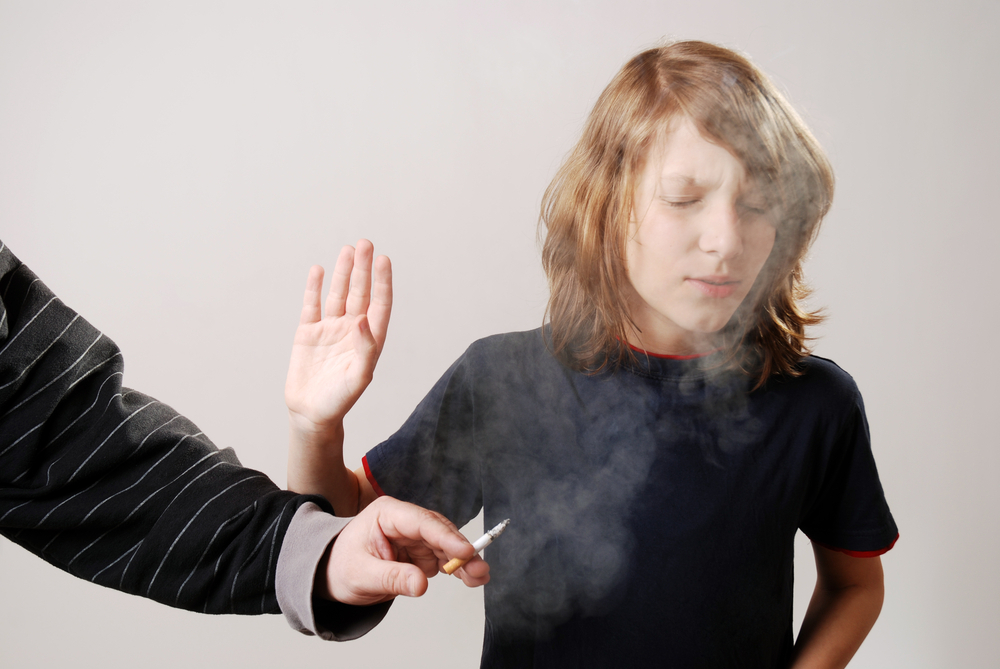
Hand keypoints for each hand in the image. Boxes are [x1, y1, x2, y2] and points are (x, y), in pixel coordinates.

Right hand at [285, 239, 391, 436]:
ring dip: (343, 272)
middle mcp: (351, 330)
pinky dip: (315, 287)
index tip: (383, 260)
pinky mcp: (308, 333)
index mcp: (369, 340)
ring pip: (338, 294)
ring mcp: (329, 330)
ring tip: (348, 249)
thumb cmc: (340, 401)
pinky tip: (319, 270)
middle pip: (360, 293)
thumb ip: (365, 349)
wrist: (311, 414)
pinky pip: (312, 305)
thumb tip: (363, 320)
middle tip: (365, 243)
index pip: (379, 304)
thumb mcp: (358, 377)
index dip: (382, 282)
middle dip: (363, 269)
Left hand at [318, 497, 490, 605]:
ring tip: (480, 576)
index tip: (465, 551)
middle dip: (461, 550)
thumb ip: (392, 578)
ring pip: (447, 546)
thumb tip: (422, 585)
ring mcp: (414, 537)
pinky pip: (444, 559)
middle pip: (440, 532)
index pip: (422, 522)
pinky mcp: (419, 552)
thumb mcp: (361, 575)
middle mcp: (405, 521)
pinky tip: (471, 577)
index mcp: (387, 514)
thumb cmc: (340, 567)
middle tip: (479, 568)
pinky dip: (458, 568)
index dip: (446, 536)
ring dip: (464, 561)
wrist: (330, 575)